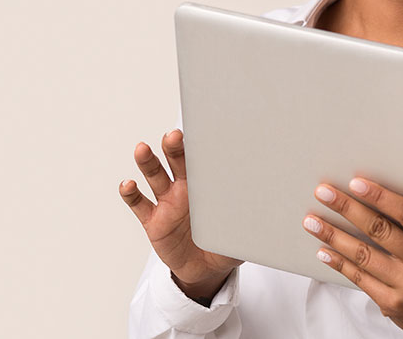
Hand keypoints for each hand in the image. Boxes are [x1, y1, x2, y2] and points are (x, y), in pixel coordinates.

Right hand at [120, 130, 241, 299]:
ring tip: (142, 150)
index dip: (201, 145)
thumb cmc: (225, 243)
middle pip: (176, 160)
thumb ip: (251, 218)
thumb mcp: (242, 230)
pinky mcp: (153, 221)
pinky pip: (139, 204)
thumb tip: (274, 210)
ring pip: (154, 176)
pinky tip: (129, 185)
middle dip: (174, 146)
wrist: (206, 270)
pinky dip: (131, 193)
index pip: (203, 159)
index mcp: (207, 185)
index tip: (203, 132)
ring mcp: (166, 202)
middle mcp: (184, 188)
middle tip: (174, 136)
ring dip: (147, 162)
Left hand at [303, 178, 402, 338]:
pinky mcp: (393, 303)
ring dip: (334, 236)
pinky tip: (324, 251)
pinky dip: (340, 263)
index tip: (355, 182)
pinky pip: (360, 278)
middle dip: (347, 208)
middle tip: (323, 193)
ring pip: (364, 254)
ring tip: (312, 222)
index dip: (380, 196)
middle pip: (380, 230)